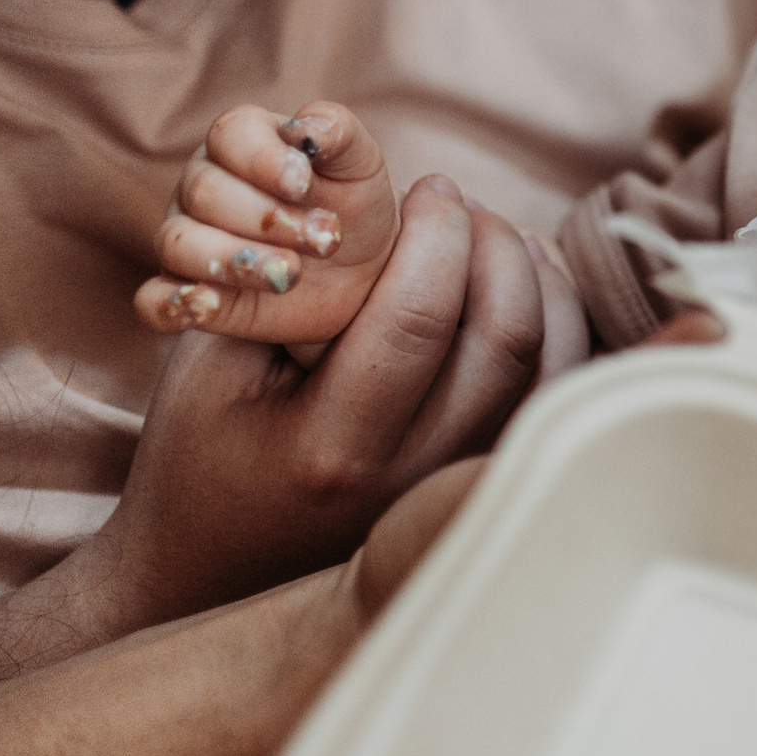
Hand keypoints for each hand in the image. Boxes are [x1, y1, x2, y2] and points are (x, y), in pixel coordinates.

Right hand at [89, 177, 554, 626]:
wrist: (207, 569)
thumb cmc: (199, 453)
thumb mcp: (208, 364)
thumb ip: (287, 285)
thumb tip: (380, 207)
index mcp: (333, 449)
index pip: (421, 316)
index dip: (439, 231)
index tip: (427, 185)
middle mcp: (411, 480)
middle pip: (503, 337)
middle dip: (493, 243)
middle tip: (457, 201)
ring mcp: (454, 491)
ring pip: (548, 367)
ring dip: (537, 280)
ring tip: (495, 231)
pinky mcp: (478, 488)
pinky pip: (554, 397)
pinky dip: (557, 326)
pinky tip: (528, 279)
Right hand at [134, 100, 397, 345]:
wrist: (359, 271)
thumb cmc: (352, 204)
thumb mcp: (359, 163)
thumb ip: (337, 133)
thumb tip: (305, 129)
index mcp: (241, 142)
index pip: (229, 136)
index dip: (264, 160)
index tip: (304, 185)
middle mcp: (202, 187)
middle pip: (205, 193)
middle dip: (268, 218)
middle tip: (325, 239)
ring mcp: (188, 240)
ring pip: (178, 244)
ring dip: (234, 261)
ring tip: (291, 273)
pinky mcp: (188, 294)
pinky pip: (154, 301)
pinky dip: (171, 305)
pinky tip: (208, 305)